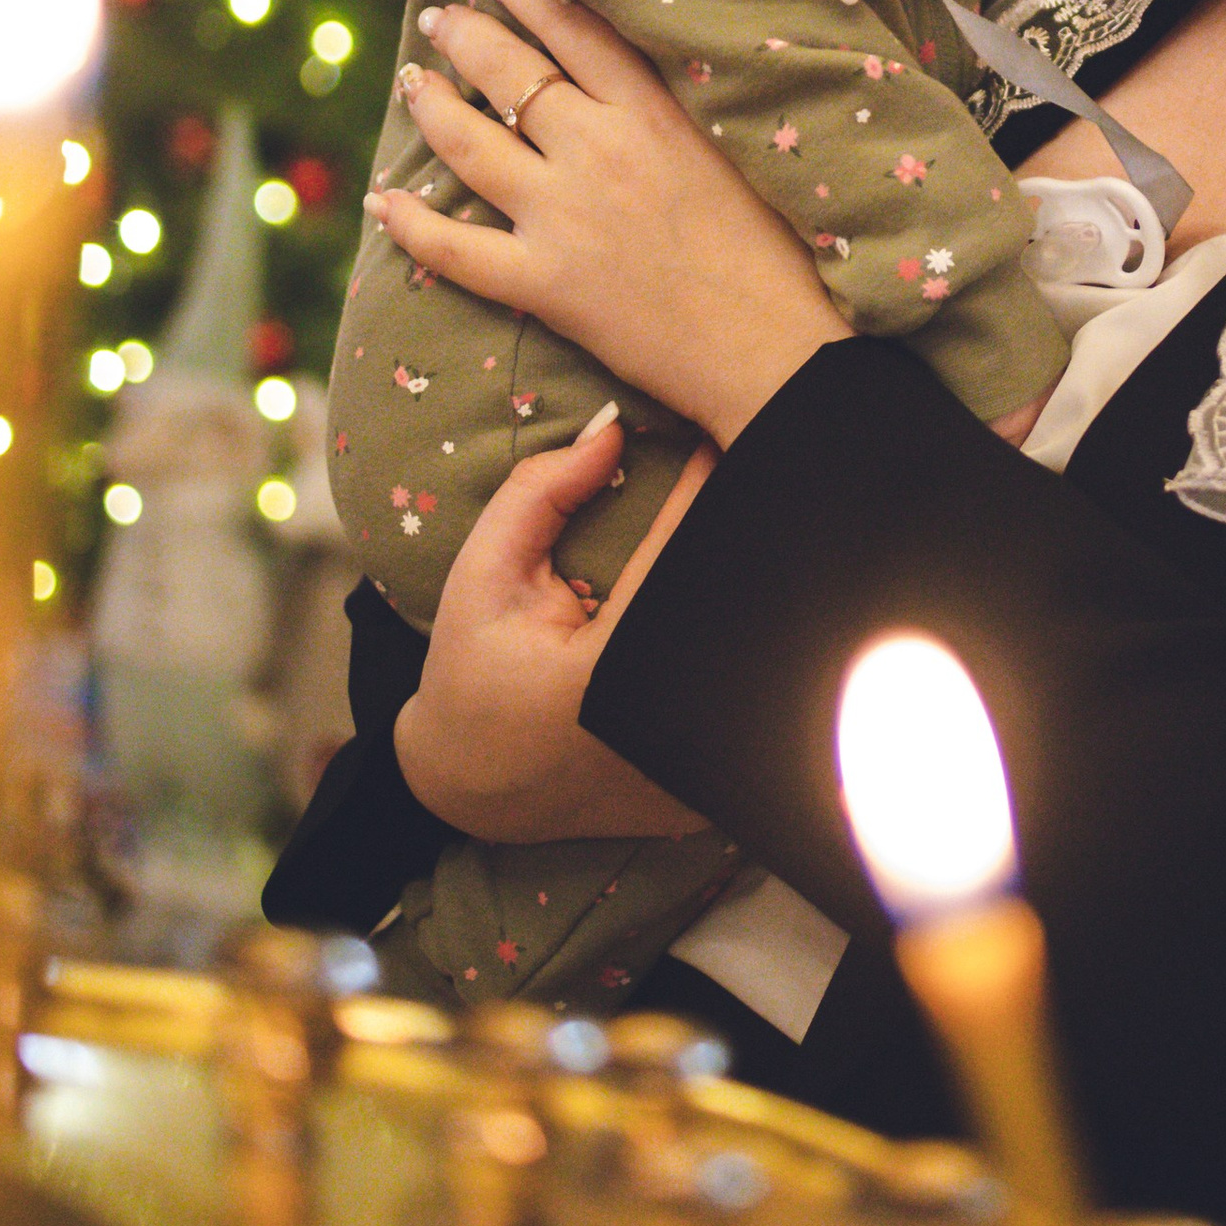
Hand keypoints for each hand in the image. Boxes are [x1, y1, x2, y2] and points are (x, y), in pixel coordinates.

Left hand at [368, 0, 849, 441]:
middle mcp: (598, 150)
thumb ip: (669, 113)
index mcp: (652, 113)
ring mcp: (564, 216)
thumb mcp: (729, 153)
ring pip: (469, 143)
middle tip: (437, 18)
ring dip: (429, 106)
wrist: (775, 349)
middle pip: (509, 72)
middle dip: (462, 36)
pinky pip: (455, 248)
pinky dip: (411, 224)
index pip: (569, 28)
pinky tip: (383, 201)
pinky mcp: (545, 283)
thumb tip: (621, 79)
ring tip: (408, 82)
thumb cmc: (774, 256)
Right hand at [393, 410, 715, 842]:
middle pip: (730, 620)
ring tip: (748, 542)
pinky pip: (745, 717)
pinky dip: (749, 670)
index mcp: (598, 682)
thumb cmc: (473, 673)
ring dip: (749, 611)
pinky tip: (748, 616)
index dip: (703, 501)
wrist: (475, 788)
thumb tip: (612, 432)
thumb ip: (538, 498)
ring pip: (752, 673)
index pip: (675, 565)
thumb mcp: (481, 577)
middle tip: (746, 482)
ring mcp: (690, 777)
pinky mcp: (708, 794)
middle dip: (739, 551)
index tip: (720, 445)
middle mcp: (654, 736)